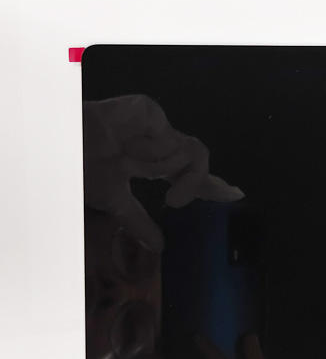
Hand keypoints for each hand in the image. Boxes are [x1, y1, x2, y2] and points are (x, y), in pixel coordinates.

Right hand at [83, 94, 243, 251]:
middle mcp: (158, 142)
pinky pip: (172, 139)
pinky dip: (158, 153)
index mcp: (152, 160)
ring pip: (189, 153)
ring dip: (169, 171)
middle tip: (190, 198)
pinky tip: (135, 152)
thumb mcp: (113, 200)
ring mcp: (155, 126)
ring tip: (143, 173)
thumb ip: (139, 222)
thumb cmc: (78, 166)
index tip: (235, 194)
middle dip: (200, 183)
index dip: (211, 184)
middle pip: (197, 161)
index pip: (189, 173)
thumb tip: (158, 248)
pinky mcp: (149, 110)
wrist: (56, 144)